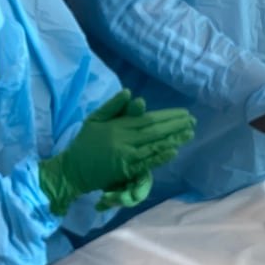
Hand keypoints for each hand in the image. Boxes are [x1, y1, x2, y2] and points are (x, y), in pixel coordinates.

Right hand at [39, 90, 194, 214]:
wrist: (72, 170)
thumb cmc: (84, 143)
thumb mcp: (94, 119)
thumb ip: (112, 106)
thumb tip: (130, 93)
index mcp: (117, 126)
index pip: (147, 119)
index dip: (167, 116)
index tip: (183, 113)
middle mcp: (124, 140)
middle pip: (155, 131)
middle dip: (175, 126)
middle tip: (192, 121)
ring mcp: (126, 156)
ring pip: (154, 146)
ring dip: (174, 139)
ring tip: (189, 133)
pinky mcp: (126, 171)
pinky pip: (146, 162)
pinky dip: (161, 156)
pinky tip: (174, 150)